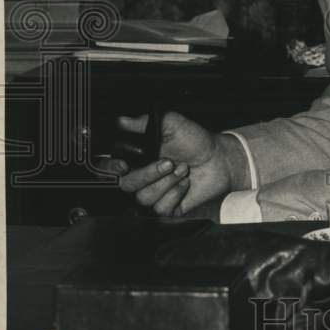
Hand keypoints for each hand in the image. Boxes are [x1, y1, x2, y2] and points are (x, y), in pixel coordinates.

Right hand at [100, 111, 246, 216]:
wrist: (219, 159)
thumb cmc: (196, 141)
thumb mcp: (171, 124)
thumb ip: (145, 122)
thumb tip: (122, 121)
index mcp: (138, 158)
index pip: (110, 167)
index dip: (111, 169)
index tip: (123, 165)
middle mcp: (143, 177)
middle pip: (126, 185)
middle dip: (148, 174)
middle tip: (168, 162)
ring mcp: (155, 193)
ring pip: (144, 197)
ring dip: (166, 183)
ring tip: (182, 170)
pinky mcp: (168, 207)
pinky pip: (160, 208)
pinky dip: (175, 194)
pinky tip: (185, 184)